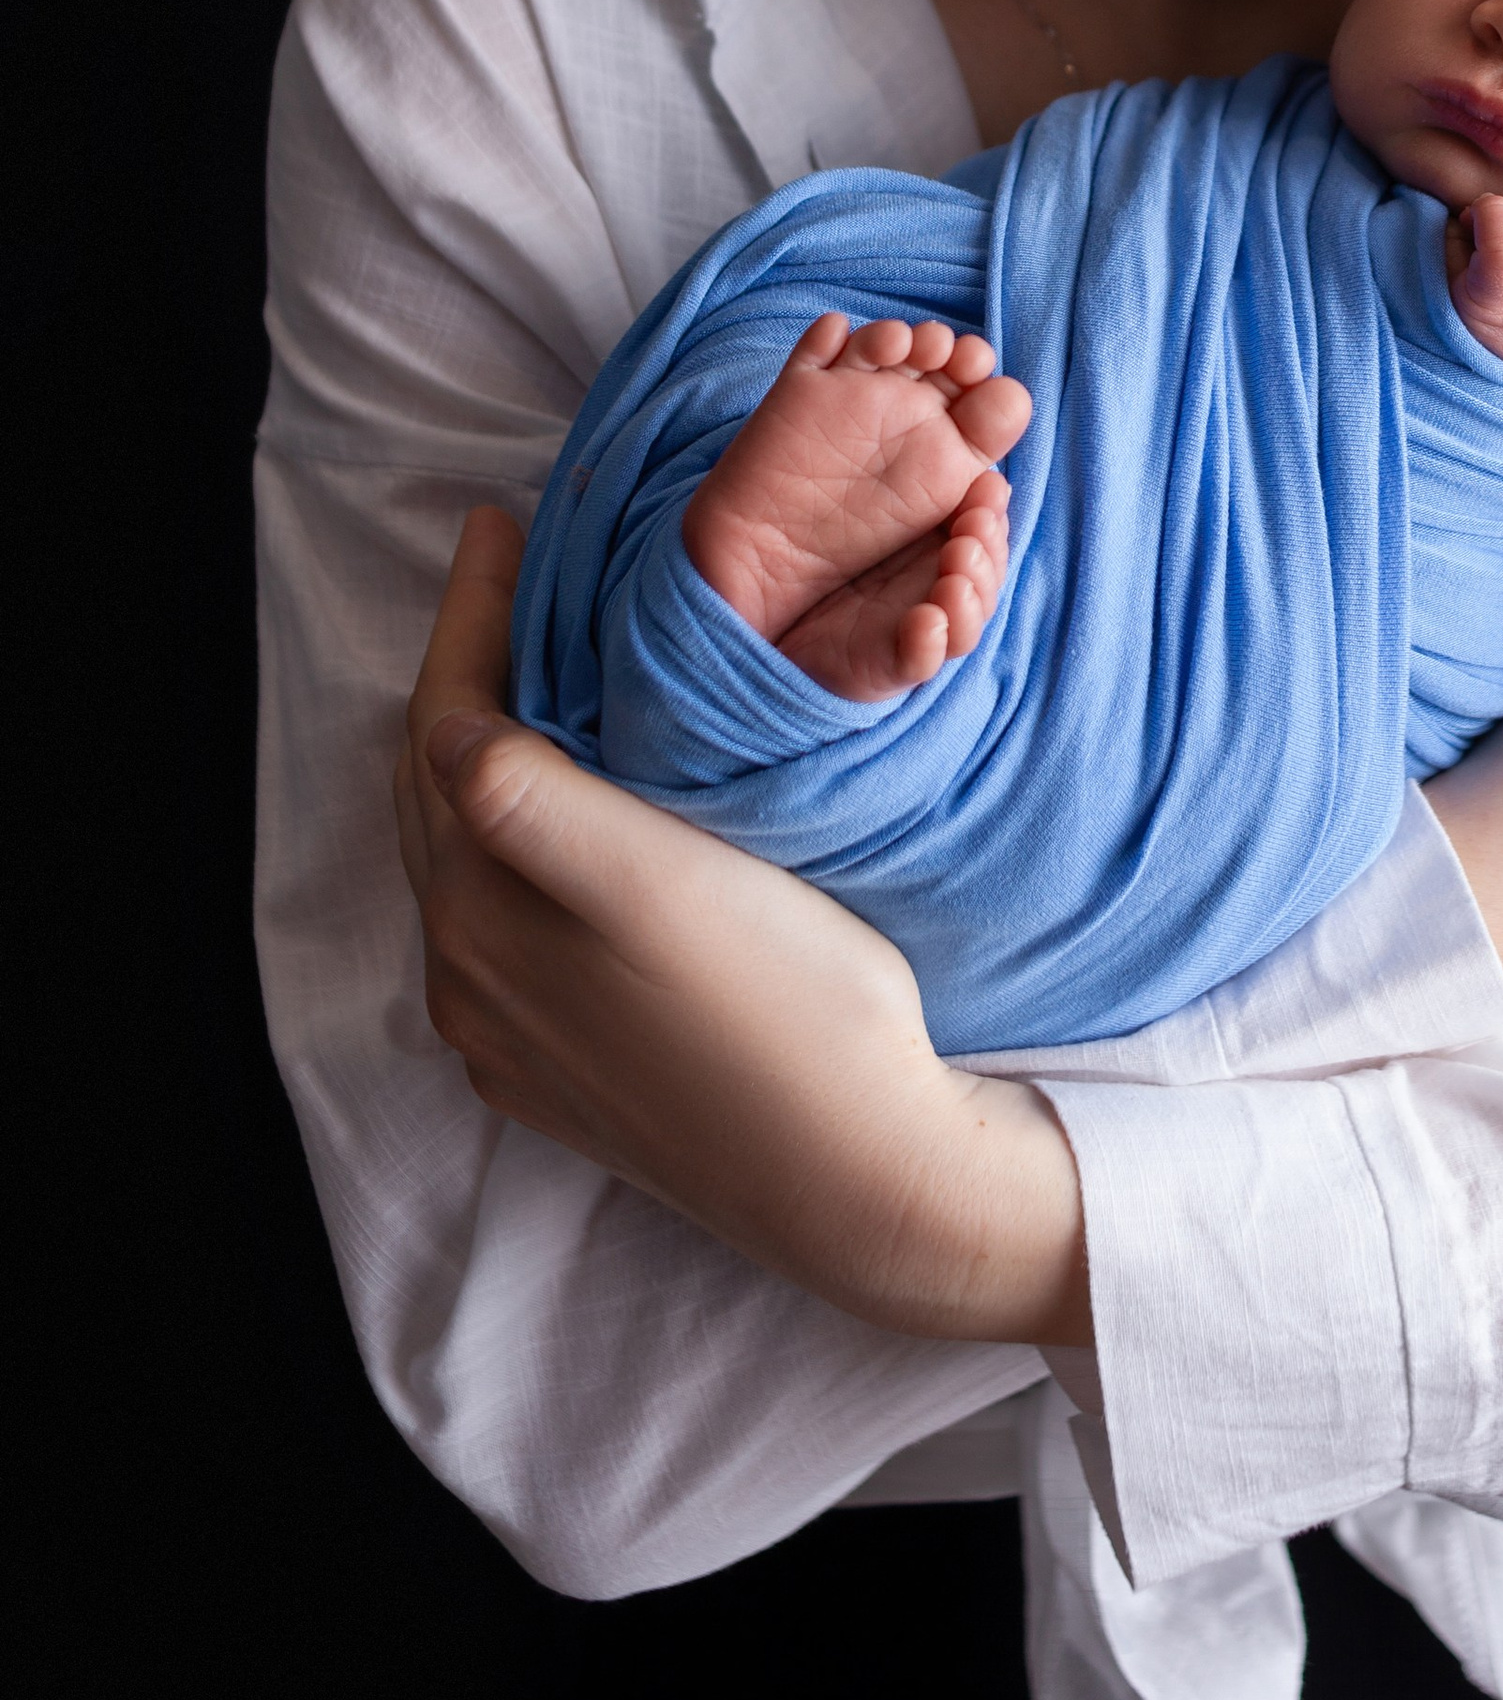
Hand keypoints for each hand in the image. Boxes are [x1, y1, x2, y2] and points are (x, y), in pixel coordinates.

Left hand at [393, 507, 1088, 1343]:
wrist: (863, 1176)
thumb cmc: (789, 1009)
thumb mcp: (660, 882)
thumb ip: (537, 803)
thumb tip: (448, 727)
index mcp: (488, 914)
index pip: (444, 729)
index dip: (467, 616)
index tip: (506, 523)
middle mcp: (476, 978)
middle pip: (442, 790)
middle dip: (469, 669)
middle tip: (518, 570)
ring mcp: (518, 1034)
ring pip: (470, 856)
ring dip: (491, 753)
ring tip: (543, 667)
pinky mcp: (567, 1072)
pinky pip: (508, 924)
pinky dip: (518, 841)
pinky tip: (569, 818)